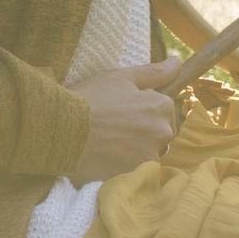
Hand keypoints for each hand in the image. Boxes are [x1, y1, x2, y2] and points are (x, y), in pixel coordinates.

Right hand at [70, 62, 176, 181]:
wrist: (61, 130)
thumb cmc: (90, 98)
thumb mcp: (121, 77)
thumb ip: (154, 72)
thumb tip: (177, 62)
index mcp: (161, 107)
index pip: (164, 110)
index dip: (145, 108)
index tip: (124, 110)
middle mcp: (161, 133)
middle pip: (160, 133)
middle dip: (145, 131)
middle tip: (115, 127)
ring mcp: (149, 156)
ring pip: (149, 153)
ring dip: (136, 150)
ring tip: (109, 143)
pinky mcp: (135, 175)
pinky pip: (137, 171)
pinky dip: (126, 166)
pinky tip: (107, 157)